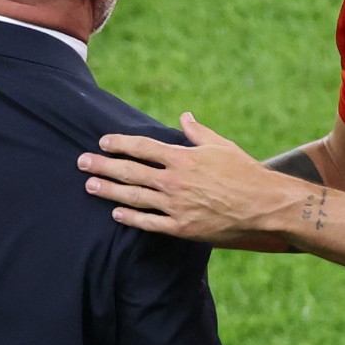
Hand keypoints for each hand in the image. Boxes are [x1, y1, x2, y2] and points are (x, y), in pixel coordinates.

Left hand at [78, 113, 302, 243]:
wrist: (264, 205)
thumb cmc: (244, 171)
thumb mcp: (221, 146)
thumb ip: (197, 132)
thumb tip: (184, 116)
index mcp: (183, 157)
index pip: (142, 148)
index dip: (119, 144)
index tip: (103, 142)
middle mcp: (174, 181)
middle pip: (130, 171)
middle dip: (103, 166)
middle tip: (81, 162)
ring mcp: (176, 206)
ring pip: (133, 198)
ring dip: (109, 191)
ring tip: (89, 186)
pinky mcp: (182, 227)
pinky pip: (149, 223)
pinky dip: (130, 219)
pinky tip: (115, 214)